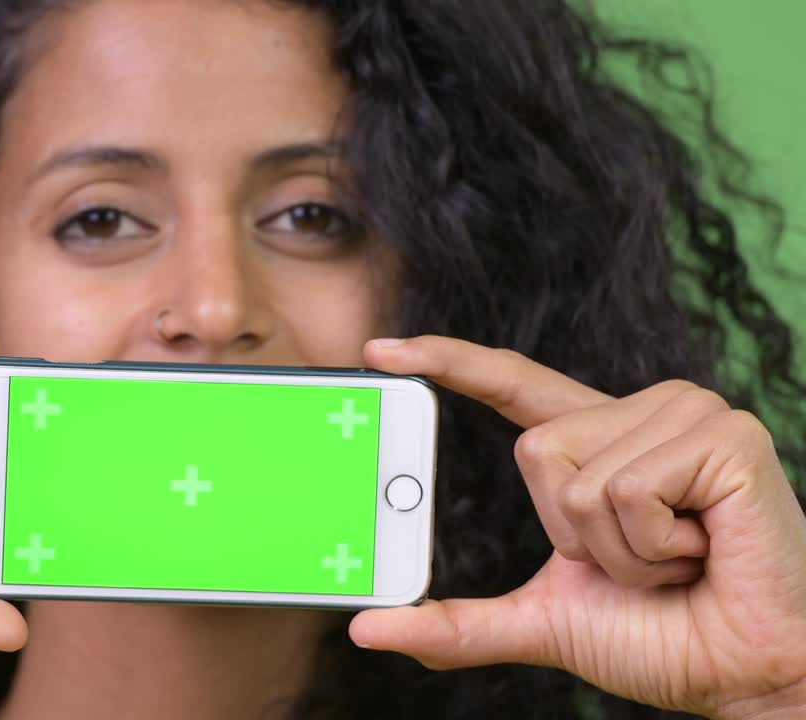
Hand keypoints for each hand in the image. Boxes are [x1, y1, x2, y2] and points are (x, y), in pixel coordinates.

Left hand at [350, 336, 805, 718]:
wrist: (743, 675)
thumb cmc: (661, 639)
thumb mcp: (540, 621)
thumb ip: (457, 624)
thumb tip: (368, 630)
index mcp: (600, 442)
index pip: (513, 385)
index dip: (448, 362)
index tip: (379, 349)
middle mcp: (642, 412)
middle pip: (535, 451)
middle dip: (575, 535)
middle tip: (647, 561)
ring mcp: (687, 415)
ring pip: (577, 476)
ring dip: (619, 550)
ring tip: (680, 559)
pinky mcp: (724, 436)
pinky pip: (627, 490)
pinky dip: (653, 546)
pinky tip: (706, 550)